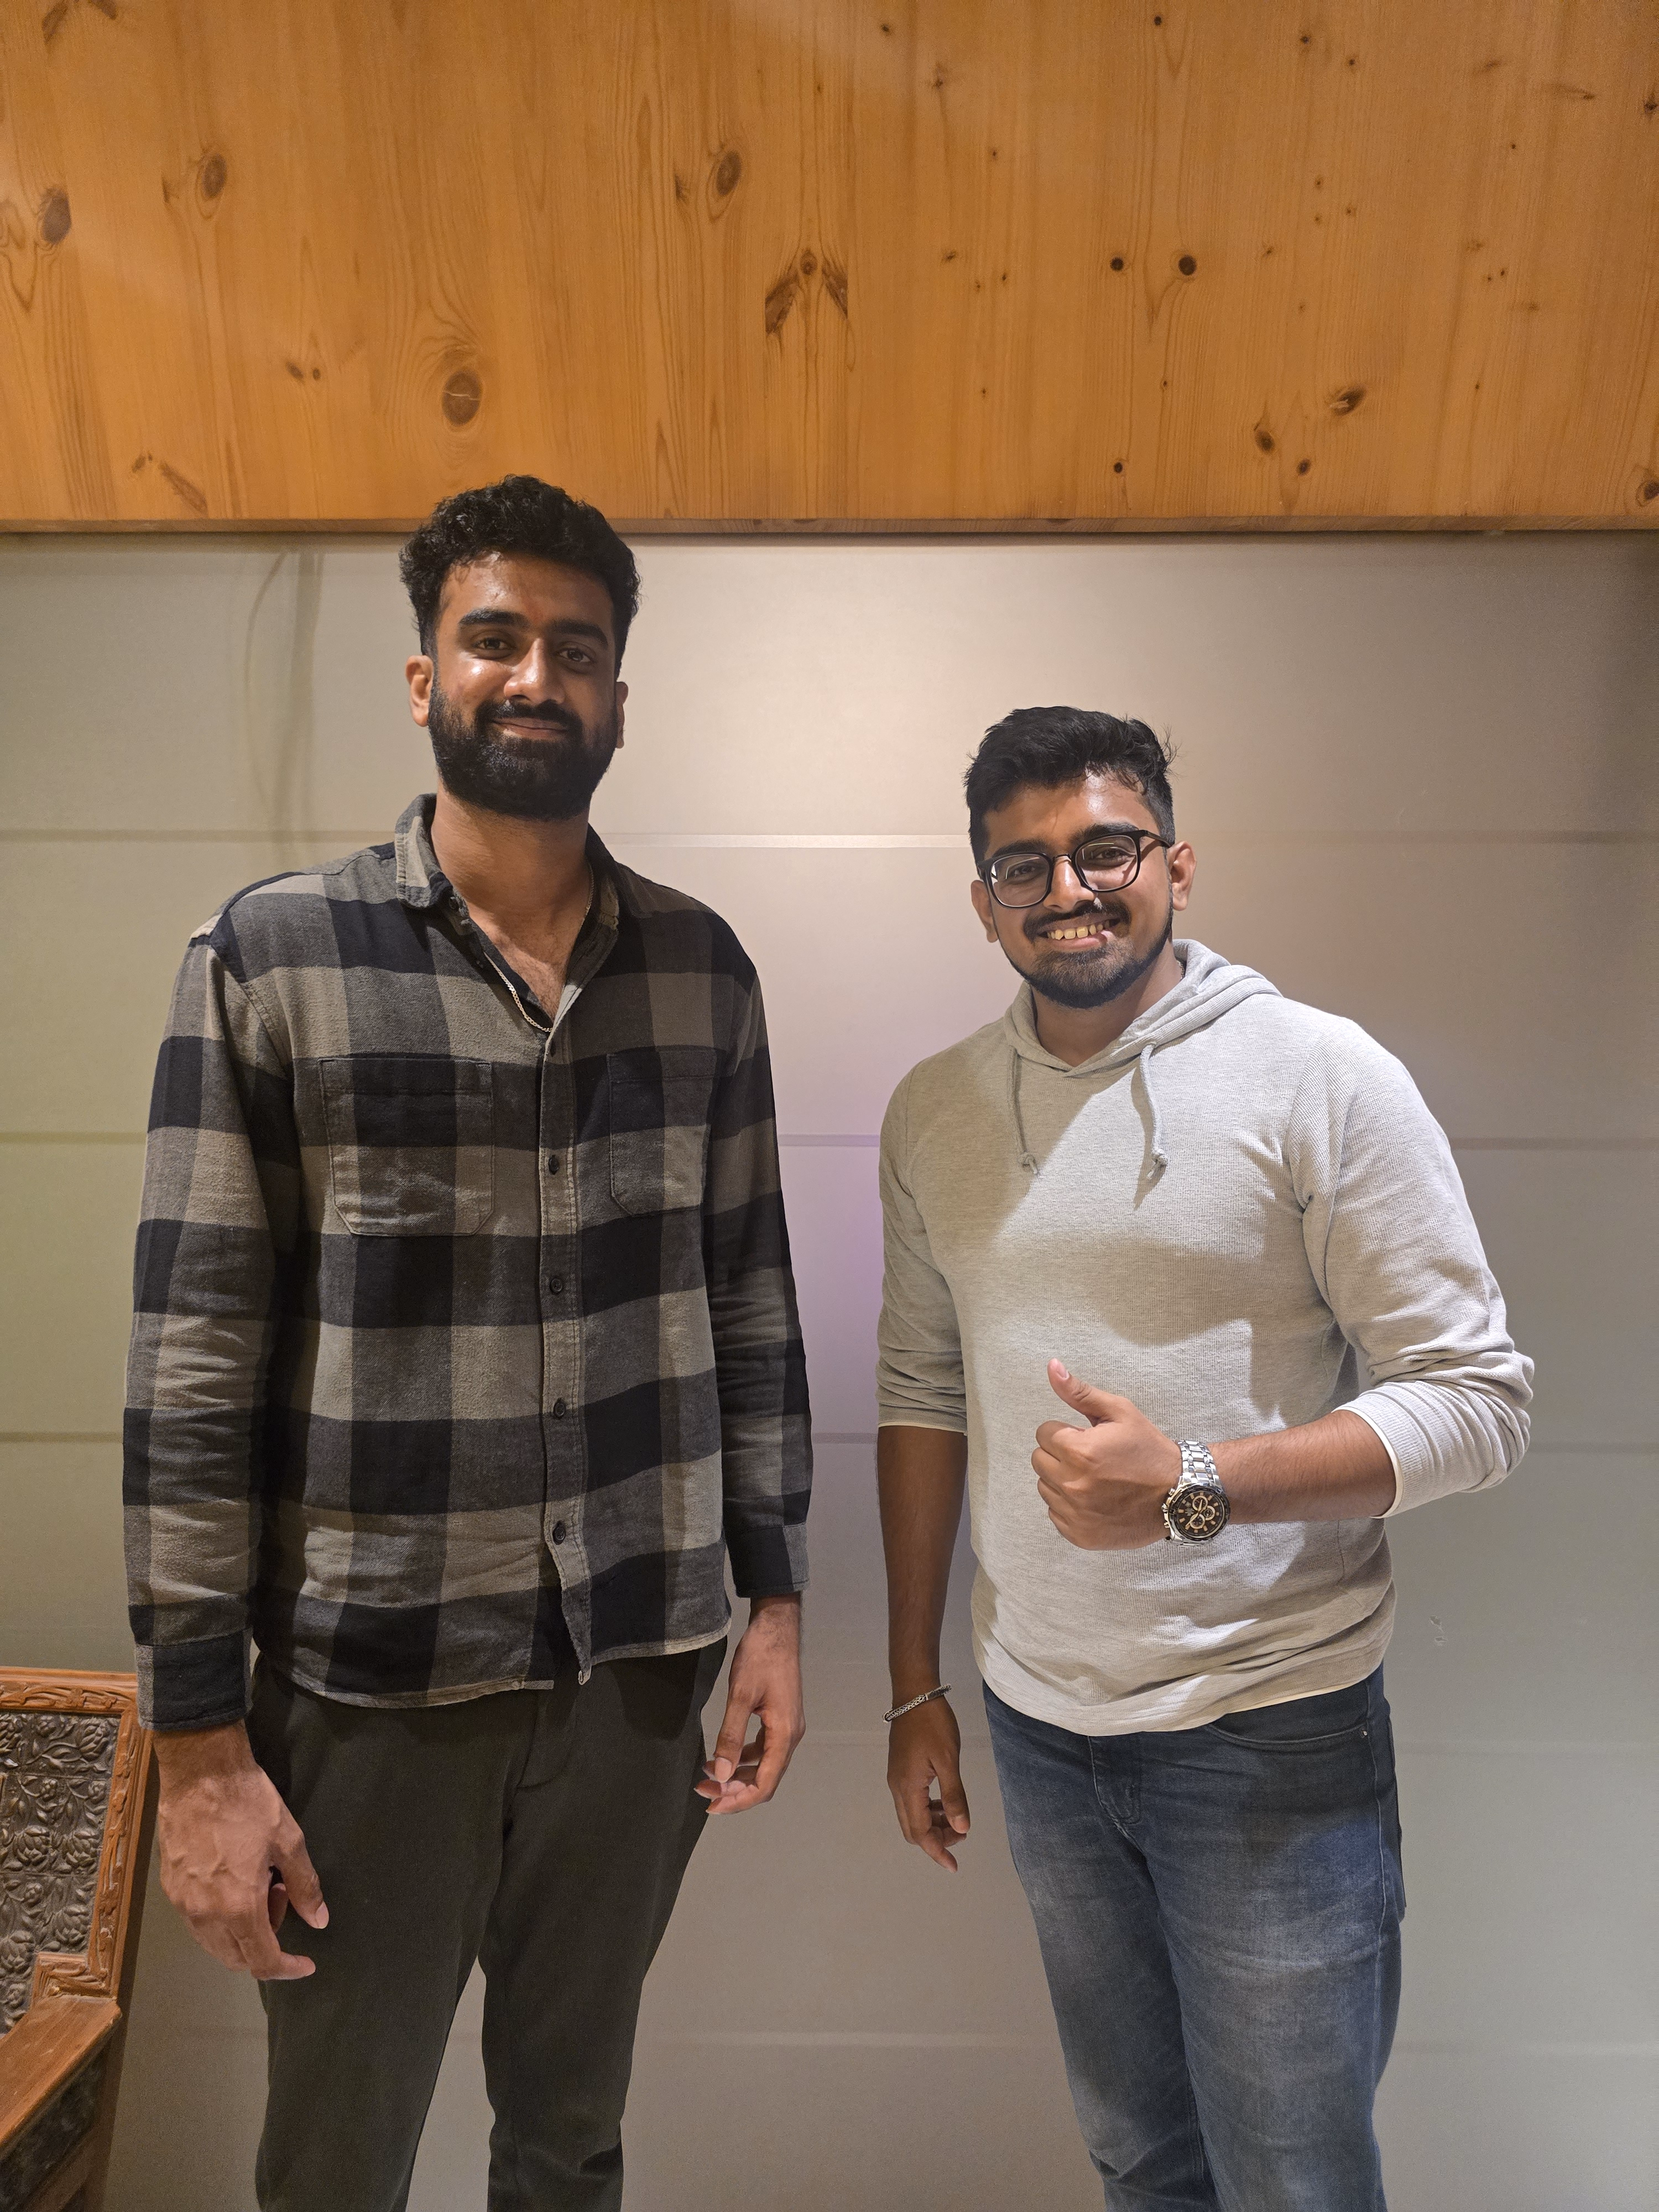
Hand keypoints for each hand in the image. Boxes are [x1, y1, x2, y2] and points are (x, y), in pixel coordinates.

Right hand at [155, 1722, 327, 1979]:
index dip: (287, 1969)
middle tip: (282, 1900)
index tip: (305, 1965)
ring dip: (242, 1932)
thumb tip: (319, 1920)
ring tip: (261, 1885)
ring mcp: (183, 1903)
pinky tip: (236, 1881)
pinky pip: (198, 1922)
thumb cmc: (248, 1803)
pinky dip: (221, 1918)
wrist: (200, 1772)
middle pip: (235, 1958)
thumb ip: (305, 1886)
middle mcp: (205, 1914)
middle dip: (265, 1946)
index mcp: (238, 1907)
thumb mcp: (288, 1840)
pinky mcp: (170, 1888)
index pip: (262, 1961)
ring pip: (214, 1943)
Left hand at [696, 1594, 804, 1815]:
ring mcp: (787, 1727)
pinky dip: (744, 1759)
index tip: (712, 1806)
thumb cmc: (760, 1657)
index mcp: (785, 1734)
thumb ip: (730, 1737)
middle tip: (703, 1792)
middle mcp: (791, 1736)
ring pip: (764, 1766)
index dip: (739, 1801)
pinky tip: (724, 1756)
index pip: (765, 1784)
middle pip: (765, 1779)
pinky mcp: (781, 1719)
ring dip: (737, 1776)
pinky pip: (764, 1750)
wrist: (776, 1628)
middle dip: (734, 1791)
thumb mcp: (740, 1696)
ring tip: (708, 1777)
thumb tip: (720, 1775)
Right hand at [887, 1695, 969, 1871]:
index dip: (937, 1851)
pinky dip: (928, 1809)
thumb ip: (954, 1796)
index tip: (954, 1865)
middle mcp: (897, 1788)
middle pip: (912, 1830)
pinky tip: (944, 1802)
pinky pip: (913, 1801)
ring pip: (912, 1816)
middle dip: (936, 1840)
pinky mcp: (901, 1771)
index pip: (920, 1833)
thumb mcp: (948, 1759)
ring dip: (933, 1824)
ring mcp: (897, 1779)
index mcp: (908, 1788)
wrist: (914, 1694)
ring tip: (957, 1819)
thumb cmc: (933, 1724)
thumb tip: (961, 1828)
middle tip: (961, 1836)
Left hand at [1033, 1360, 1178, 1549]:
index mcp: (1079, 1451)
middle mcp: (1072, 1485)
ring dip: (1062, 1480)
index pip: (1043, 1433)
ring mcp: (1075, 1514)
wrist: (1178, 1494)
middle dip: (1060, 1454)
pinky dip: (1069, 1506)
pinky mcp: (1079, 1535)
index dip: (1065, 1432)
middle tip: (1090, 1458)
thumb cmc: (1148, 1450)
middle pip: (1039, 1460)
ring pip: (1045, 1488)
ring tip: (1094, 1479)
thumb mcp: (1119, 1413)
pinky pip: (1055, 1514)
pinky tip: (1095, 1500)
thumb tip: (1051, 1367)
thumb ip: (1080, 1392)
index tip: (1087, 1438)